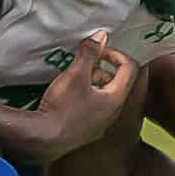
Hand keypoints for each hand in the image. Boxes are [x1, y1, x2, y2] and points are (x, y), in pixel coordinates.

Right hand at [34, 32, 139, 160]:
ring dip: (95, 82)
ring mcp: (101, 124)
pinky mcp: (89, 131)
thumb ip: (89, 53)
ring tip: (75, 77)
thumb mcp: (75, 75)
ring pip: (106, 96)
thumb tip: (101, 35)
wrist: (43, 140)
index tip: (99, 51)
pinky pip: (96, 108)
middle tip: (86, 63)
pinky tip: (70, 94)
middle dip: (104, 68)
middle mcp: (113, 114)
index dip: (116, 54)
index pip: (130, 68)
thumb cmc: (62, 107)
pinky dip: (89, 96)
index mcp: (116, 99)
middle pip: (119, 82)